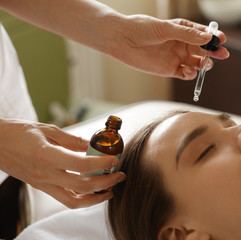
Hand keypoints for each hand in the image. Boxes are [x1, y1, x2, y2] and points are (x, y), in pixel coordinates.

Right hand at [0, 118, 125, 208]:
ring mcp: (43, 184)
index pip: (81, 164)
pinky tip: (92, 191)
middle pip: (82, 187)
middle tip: (119, 175)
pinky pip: (64, 199)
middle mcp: (46, 174)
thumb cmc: (17, 132)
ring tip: (110, 189)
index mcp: (47, 156)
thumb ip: (71, 140)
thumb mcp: (46, 130)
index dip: (101, 164)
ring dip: (96, 197)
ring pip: (74, 200)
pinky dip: (82, 198)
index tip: (115, 160)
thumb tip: (92, 145)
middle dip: (106, 183)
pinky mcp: (41, 187)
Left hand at [110, 15, 229, 79]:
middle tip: (223, 54)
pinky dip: (190, 74)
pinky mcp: (170, 69)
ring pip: (196, 63)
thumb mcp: (166, 29)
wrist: (123, 40)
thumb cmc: (142, 29)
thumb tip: (208, 38)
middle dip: (213, 52)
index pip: (202, 33)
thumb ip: (187, 34)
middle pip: (203, 49)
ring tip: (205, 64)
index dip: (213, 37)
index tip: (221, 39)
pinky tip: (190, 72)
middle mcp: (181, 43)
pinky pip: (185, 73)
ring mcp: (176, 57)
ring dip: (203, 64)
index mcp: (182, 29)